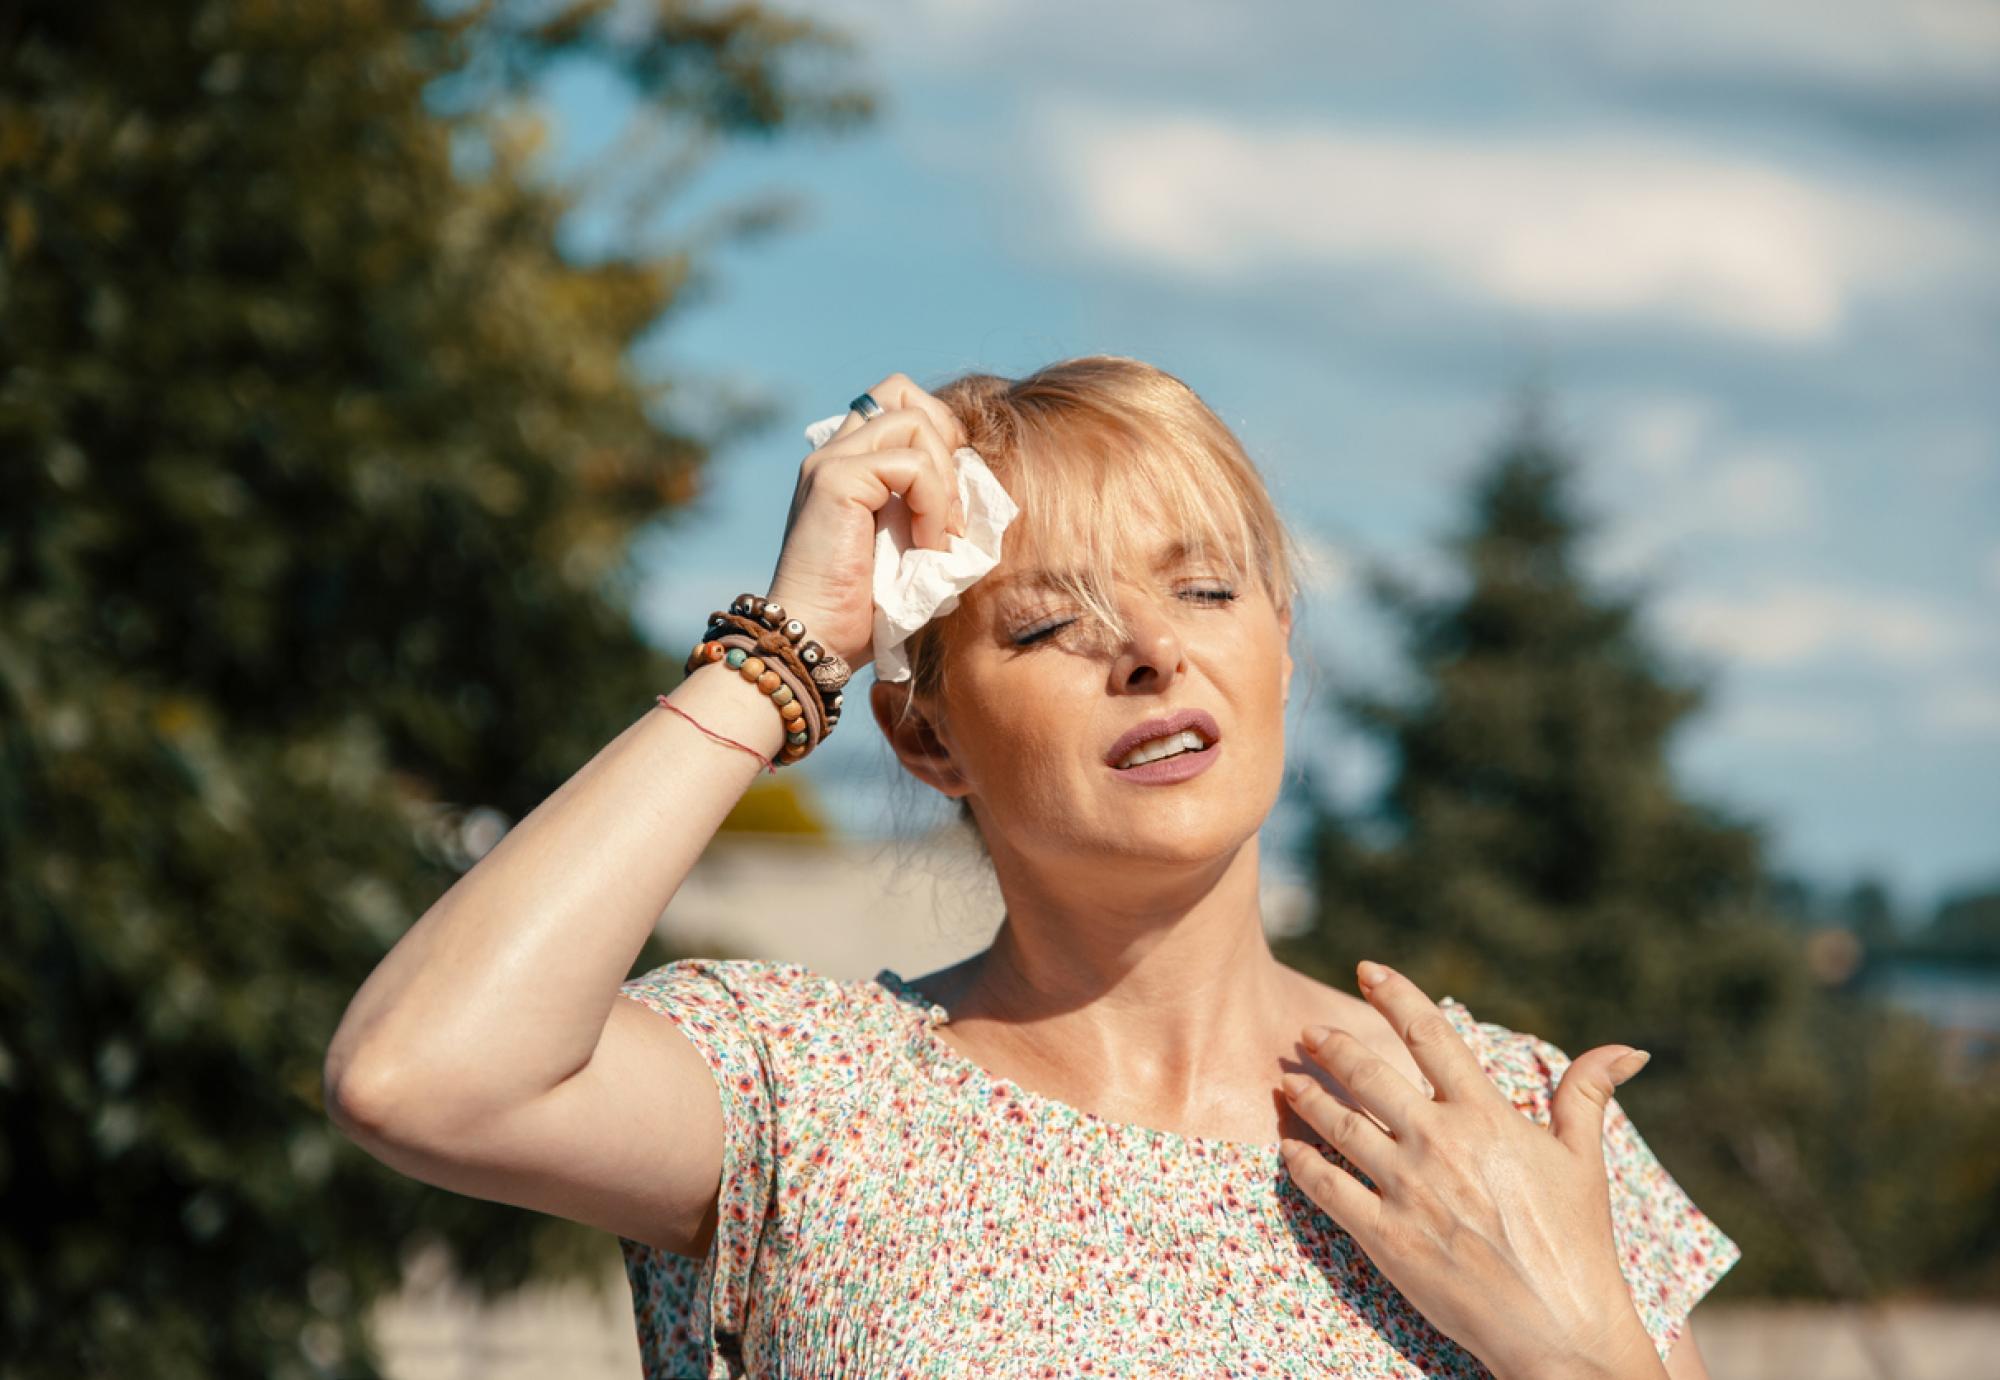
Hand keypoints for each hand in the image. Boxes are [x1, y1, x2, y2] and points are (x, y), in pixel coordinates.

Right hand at [763, 371, 968, 670]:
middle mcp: (832, 453)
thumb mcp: (908, 546)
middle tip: (950, 504)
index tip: (950, 499)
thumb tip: (978, 488)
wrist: (816, 640)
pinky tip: (926, 545)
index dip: (938, 437)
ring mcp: (830, 462)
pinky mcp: (835, 480)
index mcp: (846, 464)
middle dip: (945, 439)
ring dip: (943, 478)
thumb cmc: (862, 609)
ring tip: (940, 534)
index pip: (898, 405)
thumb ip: (928, 506)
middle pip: (900, 391)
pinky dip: (932, 503)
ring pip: (913, 421)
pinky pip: (910, 464)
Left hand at [1278, 961, 1664, 1379]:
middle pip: (1368, 1075)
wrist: (1561, 1329)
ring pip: (1339, 1127)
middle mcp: (1440, 1143)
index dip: (1395, 996)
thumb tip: (1627, 1048)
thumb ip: (1588, 1094)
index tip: (1367, 970)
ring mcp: (1408, 1189)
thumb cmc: (1577, 1243)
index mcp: (1485, 1116)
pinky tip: (1290, 1150)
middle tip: (1307, 1034)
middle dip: (1332, 1048)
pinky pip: (1328, 1190)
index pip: (1430, 1036)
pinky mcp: (1385, 1236)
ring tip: (1287, 1082)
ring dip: (1308, 1099)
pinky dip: (1302, 1166)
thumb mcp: (1585, 1161)